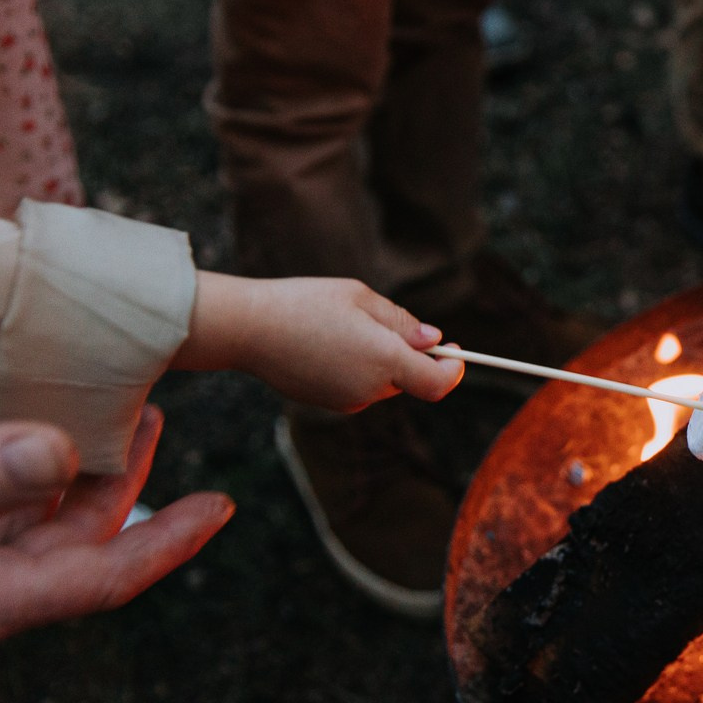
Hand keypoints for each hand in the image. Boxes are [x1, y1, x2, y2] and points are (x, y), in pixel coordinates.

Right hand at [0, 411, 233, 667]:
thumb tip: (61, 450)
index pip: (107, 578)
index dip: (169, 542)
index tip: (222, 506)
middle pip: (76, 540)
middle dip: (121, 479)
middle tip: (149, 416)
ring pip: (29, 519)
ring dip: (67, 468)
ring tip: (95, 411)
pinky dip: (11, 469)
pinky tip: (18, 429)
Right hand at [174, 274, 463, 412]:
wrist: (246, 328)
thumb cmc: (305, 303)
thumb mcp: (361, 298)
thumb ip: (402, 323)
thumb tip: (435, 341)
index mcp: (385, 360)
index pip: (438, 382)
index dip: (454, 370)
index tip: (456, 353)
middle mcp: (370, 388)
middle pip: (411, 379)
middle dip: (412, 356)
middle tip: (386, 322)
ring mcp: (347, 400)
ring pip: (385, 382)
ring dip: (382, 361)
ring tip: (346, 327)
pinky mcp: (328, 404)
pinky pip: (360, 387)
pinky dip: (359, 369)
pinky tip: (328, 343)